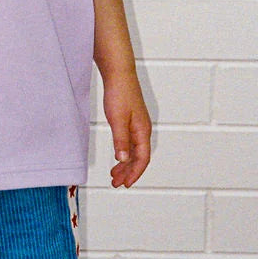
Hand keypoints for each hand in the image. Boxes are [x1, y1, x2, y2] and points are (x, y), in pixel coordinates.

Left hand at [102, 70, 151, 187]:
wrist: (119, 74)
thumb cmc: (120, 94)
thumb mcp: (117, 119)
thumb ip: (121, 140)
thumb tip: (123, 159)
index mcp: (142, 131)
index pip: (142, 159)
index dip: (135, 173)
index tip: (126, 184)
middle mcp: (142, 130)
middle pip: (139, 157)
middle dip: (129, 172)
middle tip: (116, 183)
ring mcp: (137, 125)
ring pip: (134, 151)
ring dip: (125, 164)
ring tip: (114, 175)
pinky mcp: (131, 121)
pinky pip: (130, 143)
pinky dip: (124, 153)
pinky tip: (118, 157)